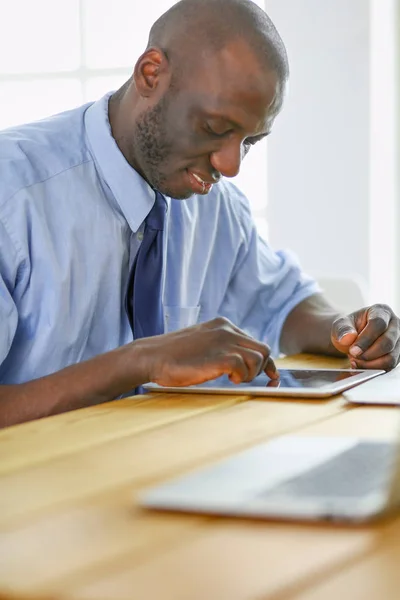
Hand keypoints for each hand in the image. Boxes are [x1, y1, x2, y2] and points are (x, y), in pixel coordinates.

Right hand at [139, 317, 278, 386]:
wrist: (152, 357)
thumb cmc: (173, 356)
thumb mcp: (202, 343)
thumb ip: (221, 346)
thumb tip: (242, 363)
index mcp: (223, 325)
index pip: (255, 342)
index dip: (265, 362)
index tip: (271, 375)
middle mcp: (227, 330)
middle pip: (263, 349)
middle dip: (262, 368)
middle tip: (249, 380)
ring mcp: (224, 342)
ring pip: (259, 358)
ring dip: (250, 374)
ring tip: (233, 379)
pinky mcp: (220, 356)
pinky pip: (245, 367)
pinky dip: (241, 377)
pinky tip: (228, 379)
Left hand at [331, 304, 399, 369]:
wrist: (352, 336)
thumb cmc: (349, 328)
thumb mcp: (340, 324)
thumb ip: (342, 329)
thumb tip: (348, 338)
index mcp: (381, 311)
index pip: (378, 324)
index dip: (366, 339)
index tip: (353, 350)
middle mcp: (395, 325)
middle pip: (387, 342)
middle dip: (368, 354)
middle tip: (353, 357)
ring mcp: (398, 340)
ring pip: (391, 358)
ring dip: (371, 364)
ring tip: (355, 362)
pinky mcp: (397, 354)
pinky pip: (389, 366)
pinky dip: (374, 369)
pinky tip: (361, 366)